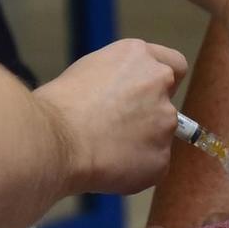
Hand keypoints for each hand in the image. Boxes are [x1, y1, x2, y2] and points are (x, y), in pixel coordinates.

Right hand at [36, 38, 188, 195]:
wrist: (54, 140)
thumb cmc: (58, 107)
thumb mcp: (89, 71)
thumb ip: (119, 80)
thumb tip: (124, 97)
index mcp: (139, 56)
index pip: (174, 66)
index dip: (163, 83)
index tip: (148, 97)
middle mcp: (159, 83)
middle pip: (166, 104)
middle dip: (147, 118)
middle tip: (115, 130)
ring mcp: (165, 121)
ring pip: (159, 137)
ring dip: (140, 144)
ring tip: (104, 150)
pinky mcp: (161, 157)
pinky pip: (152, 166)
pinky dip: (135, 171)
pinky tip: (107, 167)